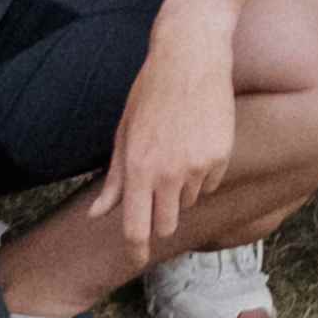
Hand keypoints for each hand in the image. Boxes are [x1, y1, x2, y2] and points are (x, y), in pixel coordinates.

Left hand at [100, 21, 236, 258]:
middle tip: (159, 194)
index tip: (137, 259)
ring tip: (178, 150)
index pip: (136, 227)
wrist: (191, 58)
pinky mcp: (221, 157)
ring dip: (182, 190)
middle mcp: (167, 173)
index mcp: (137, 168)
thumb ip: (113, 180)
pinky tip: (198, 141)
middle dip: (161, 219)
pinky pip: (211, 183)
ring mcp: (197, 167)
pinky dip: (204, 174)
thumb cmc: (150, 93)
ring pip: (189, 201)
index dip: (136, 248)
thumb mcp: (124, 134)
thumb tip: (96, 214)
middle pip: (167, 224)